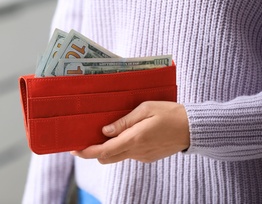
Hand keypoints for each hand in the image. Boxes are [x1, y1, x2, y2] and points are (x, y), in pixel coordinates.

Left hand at [71, 101, 189, 163]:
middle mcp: (137, 151)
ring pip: (117, 157)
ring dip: (108, 149)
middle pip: (107, 158)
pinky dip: (121, 147)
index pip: (104, 151)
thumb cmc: (169, 113)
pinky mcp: (148, 157)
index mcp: (135, 139)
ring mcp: (143, 156)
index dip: (87, 152)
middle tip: (85, 139)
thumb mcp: (145, 109)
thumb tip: (104, 131)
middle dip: (94, 152)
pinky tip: (124, 134)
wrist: (193, 128)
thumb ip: (124, 121)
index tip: (74, 149)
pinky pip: (129, 154)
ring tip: (104, 134)